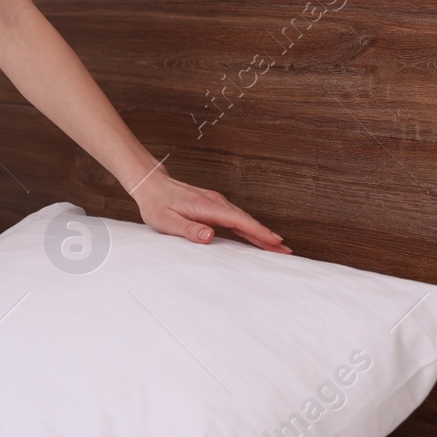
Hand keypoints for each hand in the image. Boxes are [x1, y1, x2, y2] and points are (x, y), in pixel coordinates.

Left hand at [132, 168, 289, 252]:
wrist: (150, 184)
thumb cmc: (156, 204)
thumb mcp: (167, 221)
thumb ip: (188, 229)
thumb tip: (209, 236)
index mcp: (206, 207)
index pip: (238, 222)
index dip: (259, 233)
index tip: (276, 242)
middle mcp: (215, 202)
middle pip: (247, 221)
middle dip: (267, 236)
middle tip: (286, 251)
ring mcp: (216, 202)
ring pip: (243, 219)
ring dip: (260, 232)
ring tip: (277, 246)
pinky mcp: (213, 204)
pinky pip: (236, 217)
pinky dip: (249, 227)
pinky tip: (255, 235)